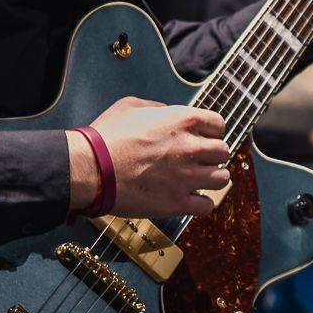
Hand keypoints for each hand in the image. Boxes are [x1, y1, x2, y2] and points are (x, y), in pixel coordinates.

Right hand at [71, 96, 230, 216]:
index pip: (219, 125)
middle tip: (198, 159)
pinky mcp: (178, 203)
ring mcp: (187, 178)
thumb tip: (168, 113)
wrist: (90, 168)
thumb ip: (158, 108)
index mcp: (183, 121)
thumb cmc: (106, 137)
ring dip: (211, 178)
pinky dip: (201, 203)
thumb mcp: (131, 106)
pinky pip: (206, 206)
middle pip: (223, 152)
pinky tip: (190, 199)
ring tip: (198, 179)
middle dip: (212, 155)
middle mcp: (192, 148)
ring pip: (222, 179)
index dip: (211, 131)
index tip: (203, 137)